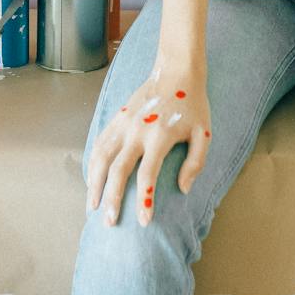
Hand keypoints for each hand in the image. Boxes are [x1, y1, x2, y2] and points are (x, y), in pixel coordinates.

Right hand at [84, 61, 211, 227]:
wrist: (176, 70)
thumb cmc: (193, 105)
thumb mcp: (204, 133)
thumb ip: (195, 162)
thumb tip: (184, 189)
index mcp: (160, 136)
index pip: (147, 175)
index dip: (144, 200)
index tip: (143, 221)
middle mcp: (138, 131)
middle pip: (118, 170)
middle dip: (112, 199)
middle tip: (109, 223)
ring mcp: (124, 123)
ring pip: (101, 157)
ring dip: (94, 183)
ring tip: (92, 206)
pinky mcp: (117, 117)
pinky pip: (100, 143)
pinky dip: (92, 163)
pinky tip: (91, 180)